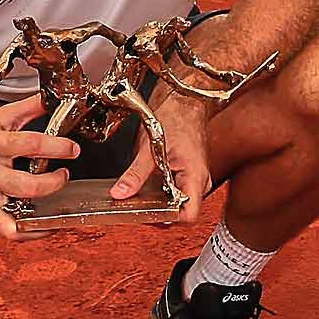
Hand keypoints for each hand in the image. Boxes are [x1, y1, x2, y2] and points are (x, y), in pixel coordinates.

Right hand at [0, 94, 80, 240]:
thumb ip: (28, 108)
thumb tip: (53, 98)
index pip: (31, 144)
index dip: (58, 147)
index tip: (72, 149)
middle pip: (27, 186)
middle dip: (54, 182)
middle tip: (64, 175)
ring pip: (17, 217)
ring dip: (45, 213)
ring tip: (58, 202)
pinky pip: (10, 231)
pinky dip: (31, 232)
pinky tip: (46, 223)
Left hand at [109, 96, 210, 222]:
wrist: (184, 100)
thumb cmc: (176, 116)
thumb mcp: (150, 147)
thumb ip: (134, 175)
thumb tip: (119, 194)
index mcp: (195, 176)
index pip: (188, 215)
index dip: (167, 218)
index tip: (147, 213)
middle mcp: (199, 181)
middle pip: (181, 212)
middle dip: (159, 212)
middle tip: (137, 205)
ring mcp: (195, 179)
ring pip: (178, 203)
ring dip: (159, 203)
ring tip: (140, 195)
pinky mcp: (187, 175)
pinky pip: (176, 192)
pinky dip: (161, 193)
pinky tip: (146, 187)